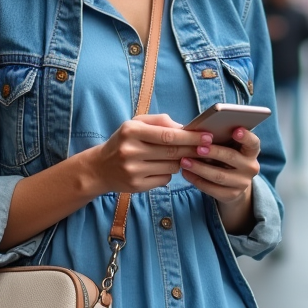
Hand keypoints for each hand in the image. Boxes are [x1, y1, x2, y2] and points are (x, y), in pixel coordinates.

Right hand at [89, 114, 209, 194]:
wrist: (100, 168)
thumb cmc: (124, 142)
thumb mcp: (136, 124)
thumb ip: (160, 121)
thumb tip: (185, 128)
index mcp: (131, 131)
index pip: (168, 135)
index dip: (190, 137)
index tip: (207, 136)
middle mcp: (130, 151)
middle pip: (172, 152)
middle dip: (193, 149)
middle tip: (206, 147)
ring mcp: (133, 171)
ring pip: (171, 167)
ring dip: (180, 162)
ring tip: (175, 156)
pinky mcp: (136, 186)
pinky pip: (165, 180)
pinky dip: (168, 174)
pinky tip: (160, 168)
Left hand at [179, 126, 260, 206]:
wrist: (232, 183)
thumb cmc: (226, 155)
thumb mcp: (228, 147)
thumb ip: (220, 139)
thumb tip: (198, 132)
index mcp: (251, 151)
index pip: (253, 142)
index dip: (245, 136)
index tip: (236, 130)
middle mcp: (251, 167)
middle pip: (232, 157)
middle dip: (213, 152)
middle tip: (197, 148)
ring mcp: (242, 183)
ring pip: (219, 175)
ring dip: (199, 168)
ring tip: (184, 161)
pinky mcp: (231, 195)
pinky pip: (211, 188)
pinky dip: (196, 180)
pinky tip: (186, 173)